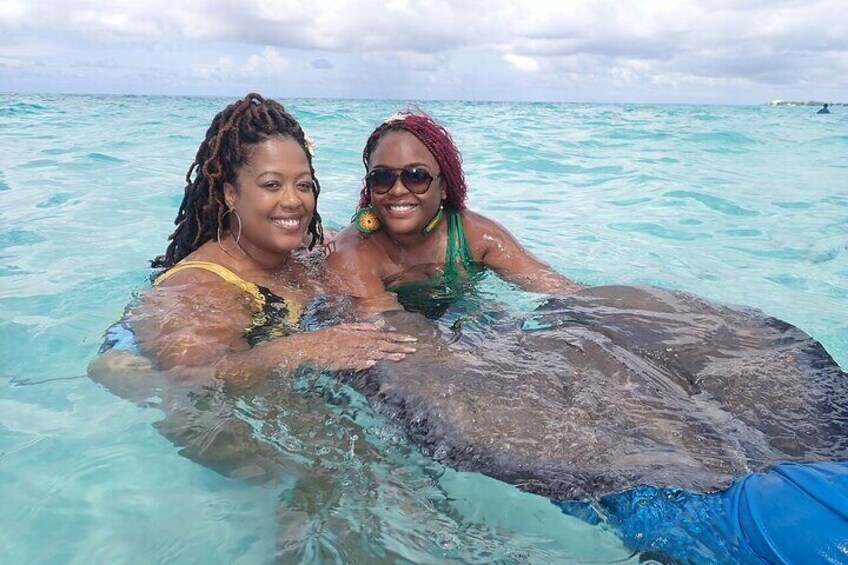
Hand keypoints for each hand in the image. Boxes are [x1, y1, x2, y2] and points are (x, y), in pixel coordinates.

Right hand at [290, 320, 417, 370]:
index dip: (398, 337)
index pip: (382, 335)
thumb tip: (379, 324)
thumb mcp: (345, 329)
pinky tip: (373, 362)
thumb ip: (362, 327)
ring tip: (401, 356)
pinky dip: (363, 361)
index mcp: (358, 333)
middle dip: (398, 345)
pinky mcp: (339, 361)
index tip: (412, 339)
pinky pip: (353, 361)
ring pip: (370, 352)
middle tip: (414, 348)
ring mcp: (348, 350)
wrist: (305, 347)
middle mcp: (356, 340)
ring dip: (386, 354)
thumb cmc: (325, 339)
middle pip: (381, 343)